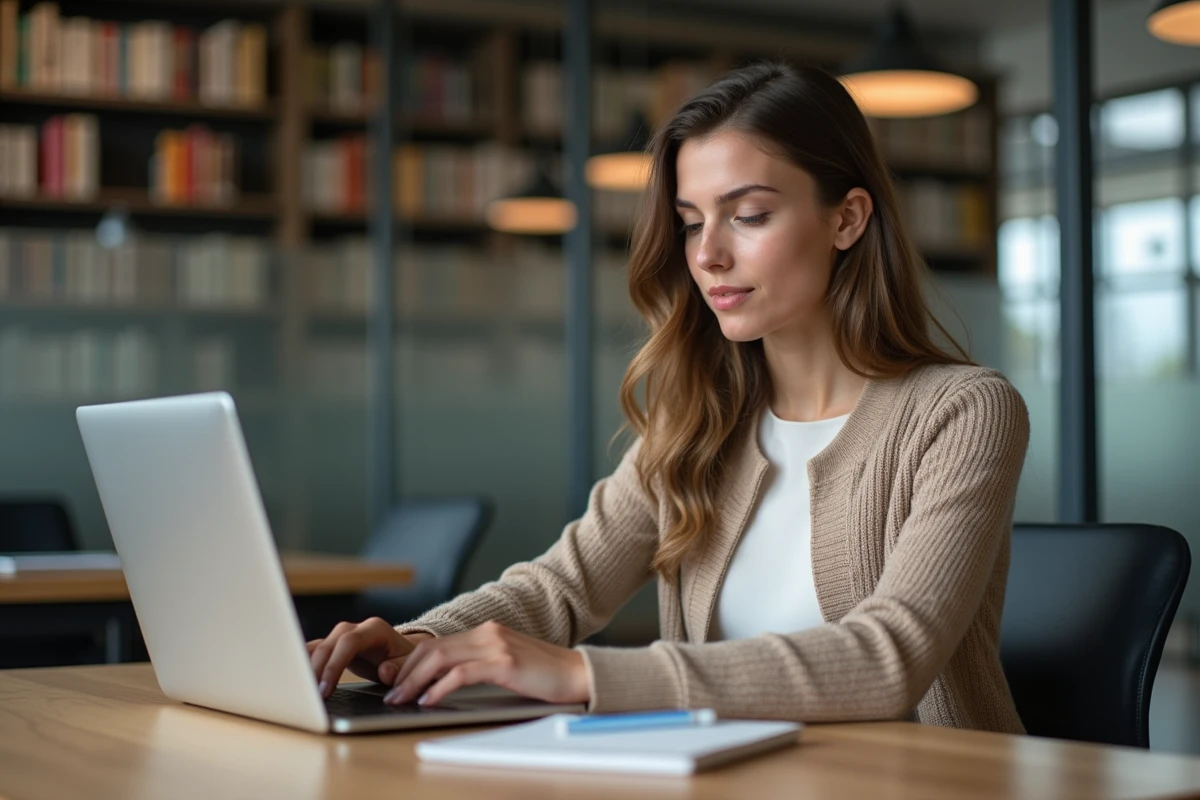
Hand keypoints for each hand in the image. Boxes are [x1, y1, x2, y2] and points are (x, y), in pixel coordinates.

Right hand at [307, 617, 433, 697]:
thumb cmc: (404, 660)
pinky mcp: (332, 646)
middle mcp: (354, 628)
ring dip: (306, 669)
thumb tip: (384, 671)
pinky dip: (304, 666)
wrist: (399, 653)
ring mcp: (340, 635)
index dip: (335, 665)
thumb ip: (399, 668)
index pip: (348, 642)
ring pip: (316, 647)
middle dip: (317, 670)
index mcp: (374, 629)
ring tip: (302, 693)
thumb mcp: (409, 664)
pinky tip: (298, 683)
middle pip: (328, 644)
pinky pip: (313, 652)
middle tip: (311, 696)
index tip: (326, 689)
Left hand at [385, 620, 589, 706]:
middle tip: (389, 691)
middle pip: (433, 648)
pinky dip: (439, 687)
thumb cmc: (544, 674)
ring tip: (401, 698)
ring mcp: (496, 645)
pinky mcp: (504, 663)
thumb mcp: (507, 663)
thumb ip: (479, 664)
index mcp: (487, 631)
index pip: (437, 643)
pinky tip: (429, 699)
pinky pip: (461, 674)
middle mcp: (488, 632)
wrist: (579, 673)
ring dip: (415, 680)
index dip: (410, 661)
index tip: (393, 679)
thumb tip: (444, 680)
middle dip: (405, 671)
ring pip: (441, 659)